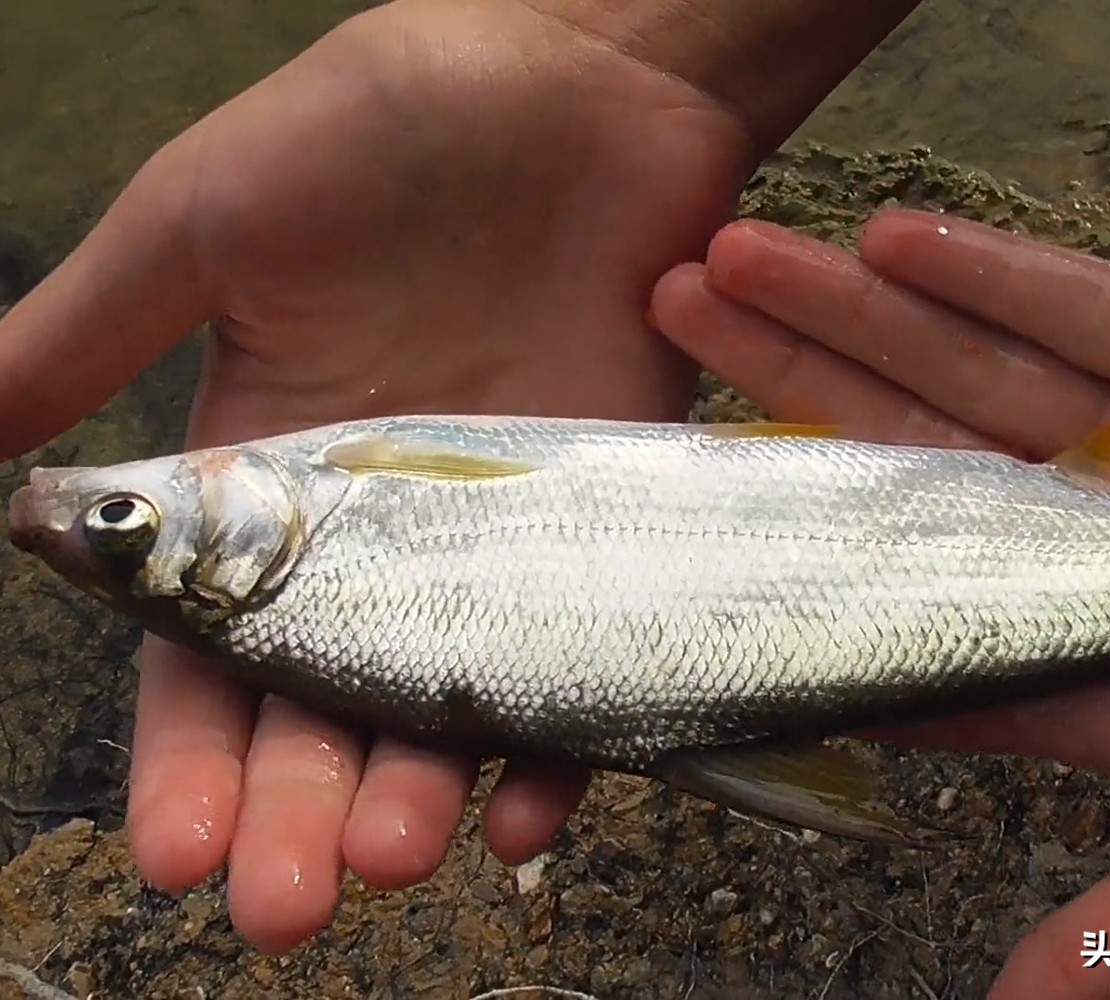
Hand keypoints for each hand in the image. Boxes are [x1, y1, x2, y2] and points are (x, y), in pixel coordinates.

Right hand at [0, 0, 755, 951]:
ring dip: (422, 793)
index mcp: (267, 480)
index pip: (210, 658)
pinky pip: (593, 657)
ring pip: (453, 707)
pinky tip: (530, 800)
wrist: (581, 88)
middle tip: (287, 906)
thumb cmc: (386, 128)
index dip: (186, 757)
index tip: (169, 851)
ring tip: (399, 860)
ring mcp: (505, 539)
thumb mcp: (211, 220)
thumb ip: (92, 332)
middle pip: (326, 712)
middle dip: (299, 814)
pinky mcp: (612, 524)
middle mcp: (387, 537)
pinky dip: (567, 734)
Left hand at [647, 209, 1109, 999]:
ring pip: (981, 366)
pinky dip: (1002, 273)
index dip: (787, 550)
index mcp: (1086, 660)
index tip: (682, 499)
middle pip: (910, 453)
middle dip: (789, 385)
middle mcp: (1102, 546)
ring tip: (735, 258)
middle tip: (665, 318)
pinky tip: (892, 238)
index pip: (898, 601)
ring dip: (857, 311)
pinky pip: (1107, 311)